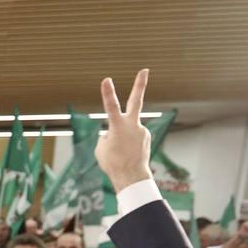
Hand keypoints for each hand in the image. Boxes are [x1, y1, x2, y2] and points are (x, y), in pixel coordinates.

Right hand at [94, 69, 152, 191]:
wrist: (131, 177)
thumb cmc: (112, 163)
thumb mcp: (101, 148)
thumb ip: (107, 134)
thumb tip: (114, 131)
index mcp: (117, 127)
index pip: (111, 106)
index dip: (108, 93)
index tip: (107, 79)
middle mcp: (133, 125)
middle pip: (136, 101)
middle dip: (140, 85)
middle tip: (145, 70)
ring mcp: (142, 130)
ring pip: (126, 128)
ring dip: (121, 139)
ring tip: (121, 153)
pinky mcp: (146, 136)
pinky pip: (132, 136)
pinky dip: (127, 143)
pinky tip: (127, 153)